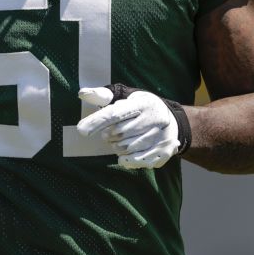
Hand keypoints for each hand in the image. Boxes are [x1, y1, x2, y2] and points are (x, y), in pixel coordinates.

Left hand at [76, 84, 190, 168]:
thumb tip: (83, 93)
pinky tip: (123, 156)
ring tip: (118, 141)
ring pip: (128, 149)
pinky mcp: (165, 151)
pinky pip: (139, 161)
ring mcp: (162, 136)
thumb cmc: (141, 107)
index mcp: (144, 103)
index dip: (97, 121)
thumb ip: (103, 96)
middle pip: (120, 134)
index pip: (116, 113)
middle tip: (108, 134)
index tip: (82, 130)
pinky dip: (126, 160)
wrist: (172, 121)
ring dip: (116, 147)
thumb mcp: (126, 96)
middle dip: (108, 135)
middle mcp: (156, 119)